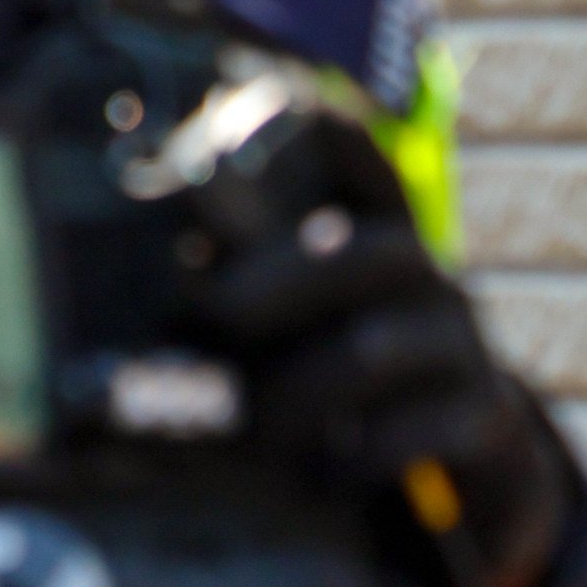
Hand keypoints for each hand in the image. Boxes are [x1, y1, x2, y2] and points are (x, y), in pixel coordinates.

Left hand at [196, 111, 568, 586]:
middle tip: (206, 319)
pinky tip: (320, 479)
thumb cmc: (321, 366)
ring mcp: (456, 339)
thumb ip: (214, 272)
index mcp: (358, 224)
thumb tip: (103, 252)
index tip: (242, 107)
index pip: (348, 148)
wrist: (447, 459)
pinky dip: (360, 459)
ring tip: (248, 430)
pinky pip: (421, 431)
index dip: (305, 123)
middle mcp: (416, 267)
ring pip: (371, 350)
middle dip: (268, 286)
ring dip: (295, 394)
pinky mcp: (482, 415)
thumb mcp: (276, 312)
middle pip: (354, 250)